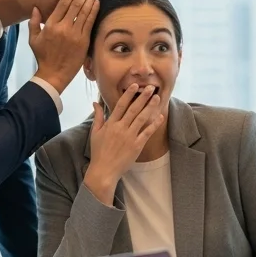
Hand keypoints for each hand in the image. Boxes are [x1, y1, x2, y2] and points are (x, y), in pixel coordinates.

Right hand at [29, 0, 98, 92]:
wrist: (54, 74)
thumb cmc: (43, 56)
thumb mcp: (33, 39)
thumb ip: (34, 23)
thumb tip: (35, 7)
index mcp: (51, 25)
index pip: (63, 4)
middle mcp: (63, 28)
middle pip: (75, 5)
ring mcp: (75, 34)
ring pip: (84, 12)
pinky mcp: (83, 41)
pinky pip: (90, 23)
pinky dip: (94, 11)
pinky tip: (97, 2)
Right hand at [83, 85, 164, 203]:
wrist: (104, 170)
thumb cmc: (98, 152)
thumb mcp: (95, 133)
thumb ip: (98, 116)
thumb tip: (95, 103)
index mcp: (110, 124)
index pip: (120, 105)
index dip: (128, 94)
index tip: (135, 86)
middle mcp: (120, 128)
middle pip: (133, 109)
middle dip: (142, 97)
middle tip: (150, 87)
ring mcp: (129, 137)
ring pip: (141, 118)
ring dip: (150, 107)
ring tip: (157, 98)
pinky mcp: (136, 146)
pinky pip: (147, 133)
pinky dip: (154, 124)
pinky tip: (160, 117)